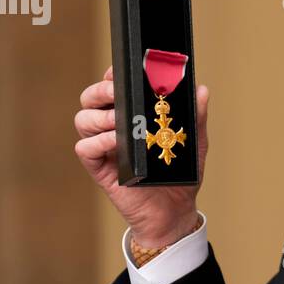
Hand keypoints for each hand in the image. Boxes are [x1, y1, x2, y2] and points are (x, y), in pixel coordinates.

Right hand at [74, 65, 209, 248]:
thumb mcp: (193, 142)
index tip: (119, 71)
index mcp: (131, 116)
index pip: (112, 88)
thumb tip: (201, 90)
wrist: (175, 212)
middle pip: (90, 99)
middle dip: (100, 90)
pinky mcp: (100, 168)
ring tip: (120, 121)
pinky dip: (97, 141)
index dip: (111, 76)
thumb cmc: (180, 174)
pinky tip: (116, 141)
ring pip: (83, 120)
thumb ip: (196, 117)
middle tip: (117, 92)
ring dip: (99, 115)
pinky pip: (85, 149)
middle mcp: (112, 128)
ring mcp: (104, 148)